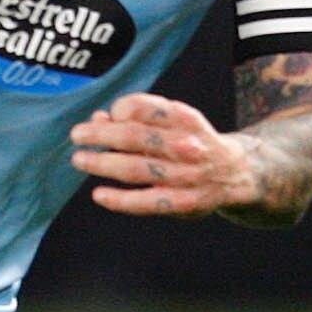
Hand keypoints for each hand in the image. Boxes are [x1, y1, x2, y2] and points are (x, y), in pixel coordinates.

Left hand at [69, 93, 260, 215]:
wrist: (235, 172)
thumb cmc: (191, 141)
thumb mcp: (173, 121)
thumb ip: (137, 118)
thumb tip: (97, 119)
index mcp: (184, 118)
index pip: (142, 107)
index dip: (119, 109)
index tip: (108, 115)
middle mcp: (186, 145)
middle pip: (134, 137)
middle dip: (100, 135)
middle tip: (76, 135)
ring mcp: (186, 176)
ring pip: (135, 169)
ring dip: (102, 163)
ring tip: (79, 160)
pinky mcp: (184, 203)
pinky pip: (146, 203)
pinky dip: (120, 200)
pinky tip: (99, 194)